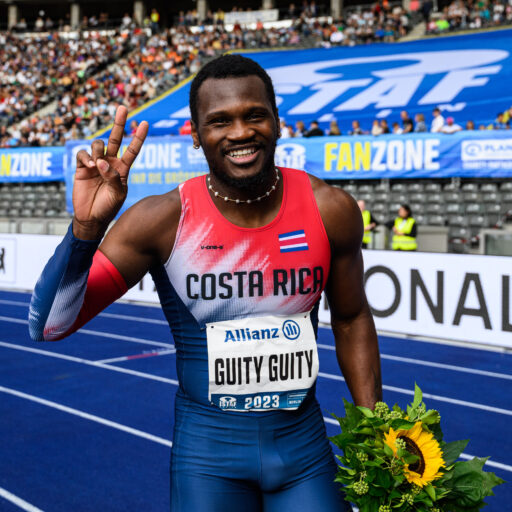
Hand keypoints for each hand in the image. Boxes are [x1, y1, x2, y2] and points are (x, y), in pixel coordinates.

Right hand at [73, 106, 147, 238]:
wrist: (91, 217)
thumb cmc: (108, 207)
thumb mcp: (117, 194)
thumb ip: (113, 177)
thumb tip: (102, 161)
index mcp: (123, 169)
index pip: (133, 150)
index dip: (138, 137)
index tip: (145, 123)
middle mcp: (110, 163)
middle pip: (116, 138)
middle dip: (120, 123)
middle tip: (123, 107)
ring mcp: (96, 163)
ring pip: (98, 144)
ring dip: (97, 150)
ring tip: (96, 165)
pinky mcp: (81, 167)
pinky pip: (83, 153)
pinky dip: (86, 156)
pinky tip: (89, 166)